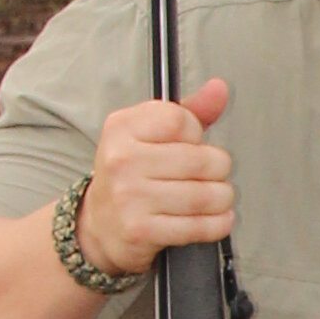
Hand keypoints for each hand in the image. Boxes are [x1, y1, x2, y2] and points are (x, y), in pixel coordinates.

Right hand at [81, 81, 230, 278]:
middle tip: (212, 175)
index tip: (191, 143)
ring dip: (222, 198)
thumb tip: (219, 89)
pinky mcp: (140, 230)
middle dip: (218, 169)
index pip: (181, 121)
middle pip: (201, 160)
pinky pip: (197, 226)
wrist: (97, 224)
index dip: (197, 133)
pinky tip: (216, 218)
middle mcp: (121, 159)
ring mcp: (129, 196)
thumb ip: (189, 111)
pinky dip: (217, 224)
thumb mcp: (149, 134)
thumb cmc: (130, 173)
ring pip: (205, 195)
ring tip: (217, 197)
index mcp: (122, 126)